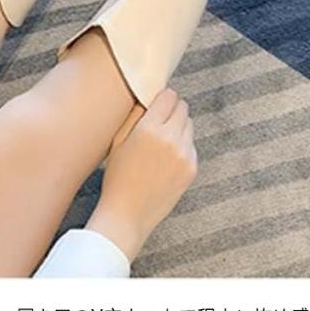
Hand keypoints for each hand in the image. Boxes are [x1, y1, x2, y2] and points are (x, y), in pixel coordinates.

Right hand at [86, 88, 196, 261]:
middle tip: (159, 122)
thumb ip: (135, 114)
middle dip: (171, 110)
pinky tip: (166, 160)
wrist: (127, 215)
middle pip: (183, 107)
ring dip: (178, 127)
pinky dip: (182, 147)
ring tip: (161, 143)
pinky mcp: (192, 168)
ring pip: (189, 125)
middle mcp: (171, 138)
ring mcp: (184, 154)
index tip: (156, 104)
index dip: (162, 98)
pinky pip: (191, 145)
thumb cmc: (117, 176)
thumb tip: (148, 97)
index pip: (169, 96)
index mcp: (149, 129)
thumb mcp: (117, 140)